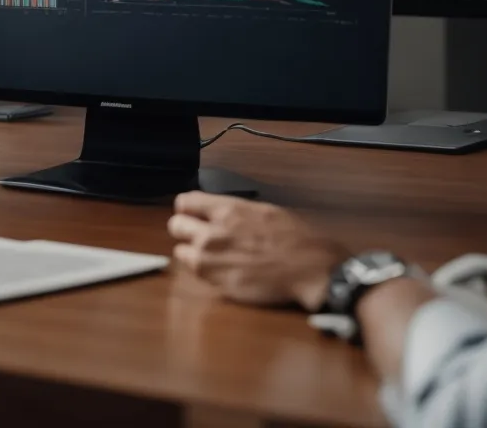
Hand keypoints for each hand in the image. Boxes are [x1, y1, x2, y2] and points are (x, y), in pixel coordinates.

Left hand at [167, 192, 349, 310]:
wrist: (311, 270)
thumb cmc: (295, 239)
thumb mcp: (264, 212)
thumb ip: (234, 212)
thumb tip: (217, 212)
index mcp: (227, 210)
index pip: (184, 202)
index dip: (188, 209)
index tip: (194, 215)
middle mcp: (212, 233)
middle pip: (175, 226)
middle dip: (185, 230)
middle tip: (200, 237)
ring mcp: (211, 261)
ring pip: (180, 252)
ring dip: (193, 253)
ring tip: (213, 257)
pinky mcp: (217, 284)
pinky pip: (196, 275)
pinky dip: (205, 273)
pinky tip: (223, 271)